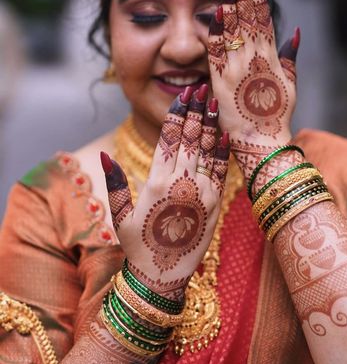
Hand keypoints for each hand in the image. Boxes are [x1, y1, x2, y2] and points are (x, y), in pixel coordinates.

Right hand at [101, 85, 229, 299]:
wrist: (163, 276)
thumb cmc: (138, 246)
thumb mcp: (120, 215)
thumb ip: (115, 183)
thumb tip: (106, 155)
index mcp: (155, 182)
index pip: (168, 138)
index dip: (177, 114)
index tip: (183, 95)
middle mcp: (180, 183)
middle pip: (190, 138)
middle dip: (196, 110)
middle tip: (201, 87)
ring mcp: (201, 193)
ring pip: (207, 150)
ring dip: (211, 123)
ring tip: (214, 101)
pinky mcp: (215, 204)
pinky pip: (220, 171)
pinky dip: (222, 150)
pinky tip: (224, 132)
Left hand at [208, 0, 300, 191]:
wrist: (262, 143)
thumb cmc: (277, 117)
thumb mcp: (290, 85)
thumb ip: (291, 57)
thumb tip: (295, 31)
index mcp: (271, 58)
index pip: (264, 18)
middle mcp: (255, 60)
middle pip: (249, 18)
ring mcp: (237, 70)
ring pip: (235, 30)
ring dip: (231, 3)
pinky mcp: (222, 83)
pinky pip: (218, 53)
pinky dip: (217, 33)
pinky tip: (215, 13)